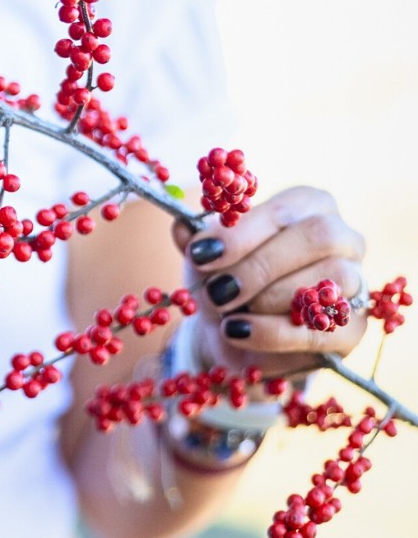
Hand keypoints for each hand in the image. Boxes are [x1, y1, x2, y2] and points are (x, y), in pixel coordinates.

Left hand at [172, 186, 367, 379]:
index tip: (201, 253)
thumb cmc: (224, 276)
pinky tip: (237, 332)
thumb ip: (196, 240)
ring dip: (266, 299)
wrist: (234, 330)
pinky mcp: (353, 328)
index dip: (241, 232)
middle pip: (317, 237)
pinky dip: (273, 333)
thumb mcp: (206, 256)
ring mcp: (355, 283)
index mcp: (308, 205)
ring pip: (327, 281)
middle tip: (216, 289)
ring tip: (226, 311)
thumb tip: (182, 226)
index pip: (284, 209)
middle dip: (258, 265)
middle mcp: (342, 237)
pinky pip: (322, 329)